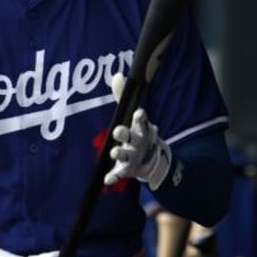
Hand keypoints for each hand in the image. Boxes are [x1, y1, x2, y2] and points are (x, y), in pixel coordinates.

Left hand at [103, 73, 171, 189]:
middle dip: (125, 134)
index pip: (141, 121)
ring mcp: (133, 156)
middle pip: (133, 137)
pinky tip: (107, 181)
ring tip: (114, 151)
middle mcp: (138, 142)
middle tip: (117, 131)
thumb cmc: (137, 132)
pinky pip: (120, 174)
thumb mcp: (130, 114)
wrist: (150, 159)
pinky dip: (114, 177)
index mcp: (140, 128)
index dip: (140, 117)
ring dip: (120, 153)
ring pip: (126, 155)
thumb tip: (117, 75)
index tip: (139, 113)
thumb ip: (122, 96)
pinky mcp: (127, 169)